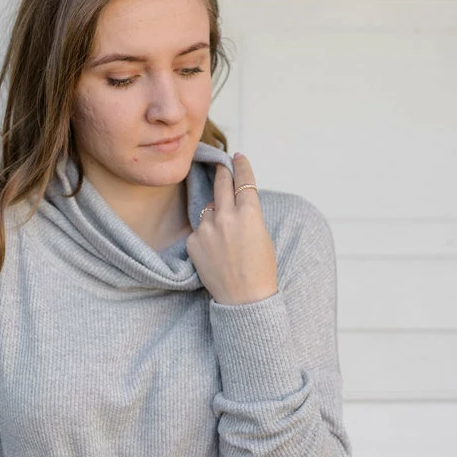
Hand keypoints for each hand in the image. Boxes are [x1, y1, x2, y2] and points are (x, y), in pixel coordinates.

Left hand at [186, 152, 277, 304]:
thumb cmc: (260, 269)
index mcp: (249, 214)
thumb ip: (248, 214)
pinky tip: (215, 251)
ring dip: (215, 213)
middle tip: (221, 166)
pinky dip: (206, 235)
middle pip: (221, 184)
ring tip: (225, 234)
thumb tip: (236, 200)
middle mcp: (226, 217)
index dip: (241, 166)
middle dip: (222, 173)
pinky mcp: (193, 242)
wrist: (244, 300)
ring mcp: (207, 229)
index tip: (237, 157)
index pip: (243, 180)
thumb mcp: (262, 235)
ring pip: (209, 209)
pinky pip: (199, 230)